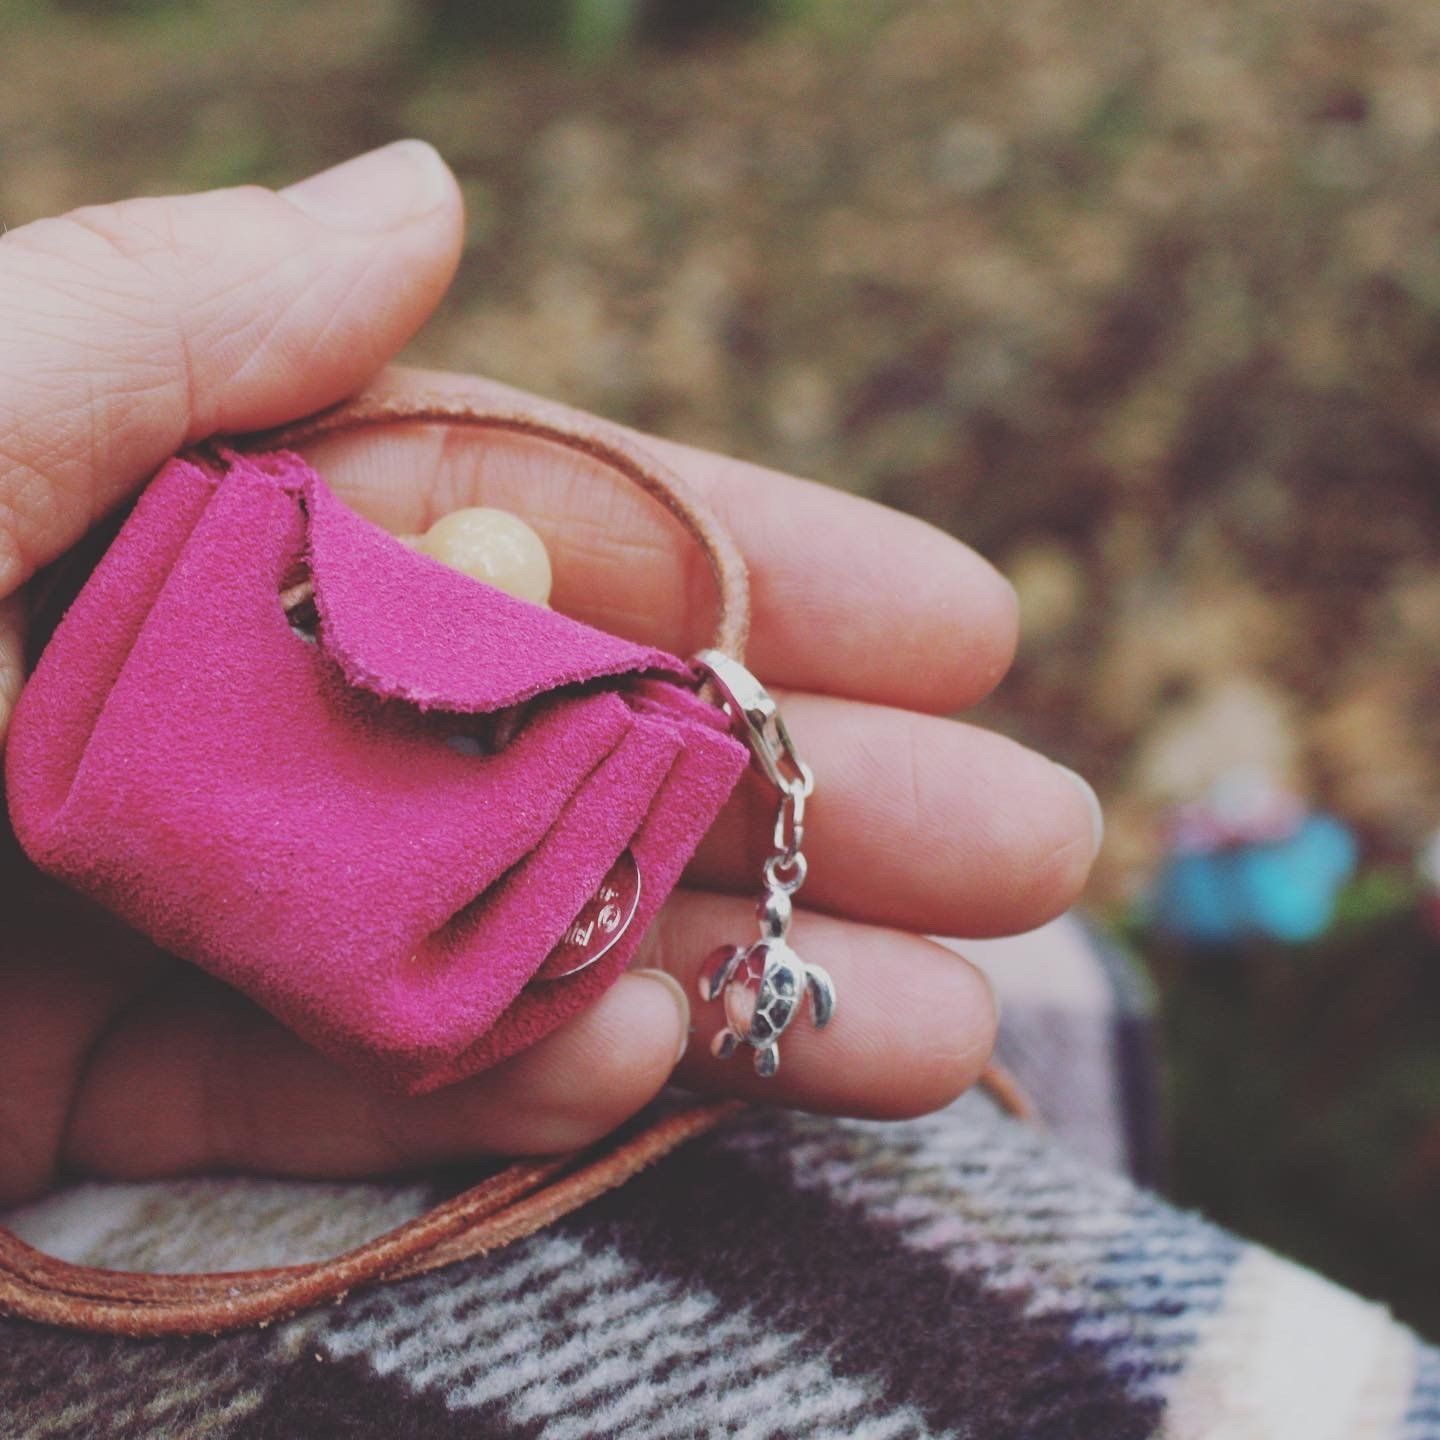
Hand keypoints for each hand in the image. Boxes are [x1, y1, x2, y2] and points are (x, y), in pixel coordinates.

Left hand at [0, 143, 1099, 1203]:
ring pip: (498, 942)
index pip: (528, 534)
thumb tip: (425, 196)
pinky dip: (501, 1087)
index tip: (963, 623)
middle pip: (563, 751)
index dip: (753, 578)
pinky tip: (660, 1063)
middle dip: (807, 799)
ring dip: (723, 979)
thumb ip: (164, 315)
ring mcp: (168, 907)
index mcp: (190, 527)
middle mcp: (212, 707)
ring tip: (945, 1028)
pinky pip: (336, 1096)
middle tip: (1033, 847)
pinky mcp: (93, 1087)